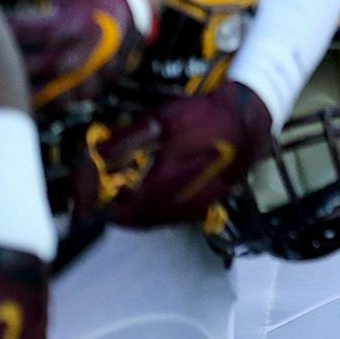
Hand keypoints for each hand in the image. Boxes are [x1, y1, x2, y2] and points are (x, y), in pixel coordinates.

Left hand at [7, 0, 144, 112]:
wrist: (133, 18)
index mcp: (65, 24)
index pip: (18, 29)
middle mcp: (74, 53)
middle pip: (25, 66)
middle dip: (0, 64)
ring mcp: (84, 76)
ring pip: (41, 92)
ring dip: (16, 92)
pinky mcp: (91, 90)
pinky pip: (59, 106)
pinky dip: (38, 109)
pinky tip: (17, 108)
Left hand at [82, 81, 273, 228]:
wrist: (247, 120)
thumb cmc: (203, 117)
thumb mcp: (159, 121)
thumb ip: (125, 140)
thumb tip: (96, 154)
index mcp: (164, 184)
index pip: (120, 212)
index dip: (102, 207)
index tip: (92, 197)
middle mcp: (180, 203)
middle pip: (137, 221)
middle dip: (119, 209)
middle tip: (110, 193)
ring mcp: (197, 206)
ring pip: (156, 220)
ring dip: (139, 211)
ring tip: (132, 191)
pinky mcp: (209, 203)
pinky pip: (176, 216)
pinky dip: (160, 209)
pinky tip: (159, 191)